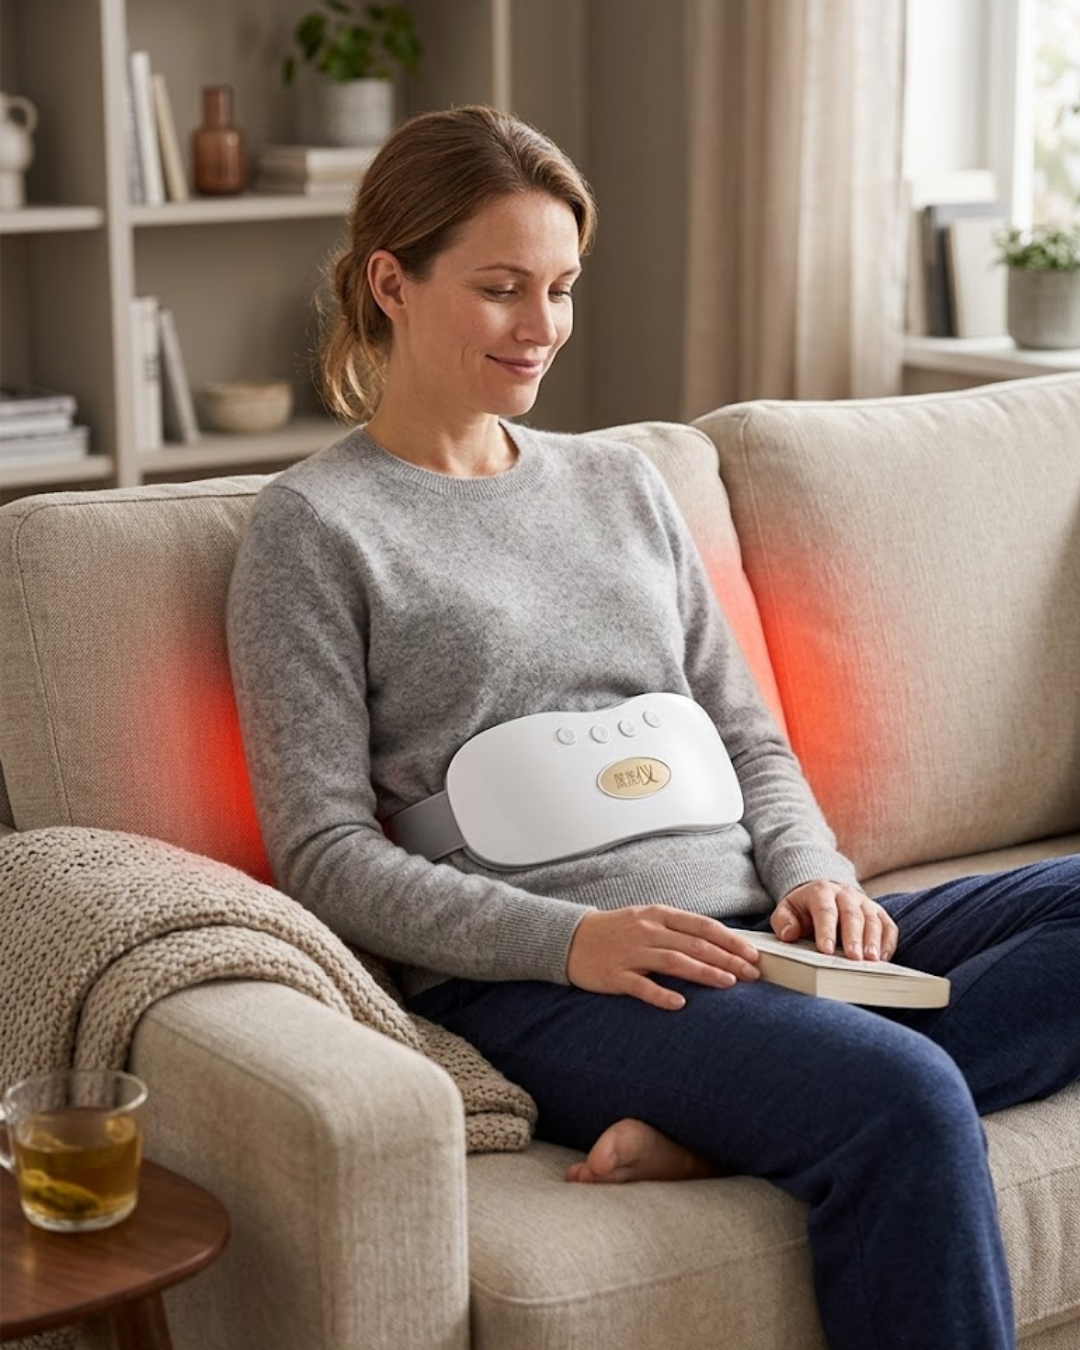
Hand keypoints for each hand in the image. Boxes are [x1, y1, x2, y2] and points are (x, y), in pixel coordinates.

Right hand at [566, 905, 760, 1010]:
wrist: (571, 938)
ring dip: (704, 973)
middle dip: (727, 959)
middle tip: (751, 973)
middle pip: (694, 945)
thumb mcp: (647, 919)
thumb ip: (678, 929)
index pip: (702, 926)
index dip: (730, 940)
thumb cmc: (616, 931)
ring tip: (728, 983)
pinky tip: (680, 1004)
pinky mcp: (615, 975)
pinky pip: (641, 986)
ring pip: (674, 962)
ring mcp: (630, 953)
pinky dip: (661, 995)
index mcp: (658, 915)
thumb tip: (716, 943)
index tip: (752, 954)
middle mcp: (647, 931)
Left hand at [771, 881, 897, 961]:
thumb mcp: (787, 910)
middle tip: (854, 958)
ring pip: (873, 920)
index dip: (826, 930)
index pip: (825, 911)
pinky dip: (887, 942)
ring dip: (873, 941)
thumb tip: (789, 934)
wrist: (823, 895)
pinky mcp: (878, 913)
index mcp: (821, 892)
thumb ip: (783, 921)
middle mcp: (846, 894)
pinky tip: (883, 958)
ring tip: (872, 961)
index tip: (826, 950)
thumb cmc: (804, 909)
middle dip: (853, 937)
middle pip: (852, 915)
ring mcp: (864, 903)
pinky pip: (888, 926)